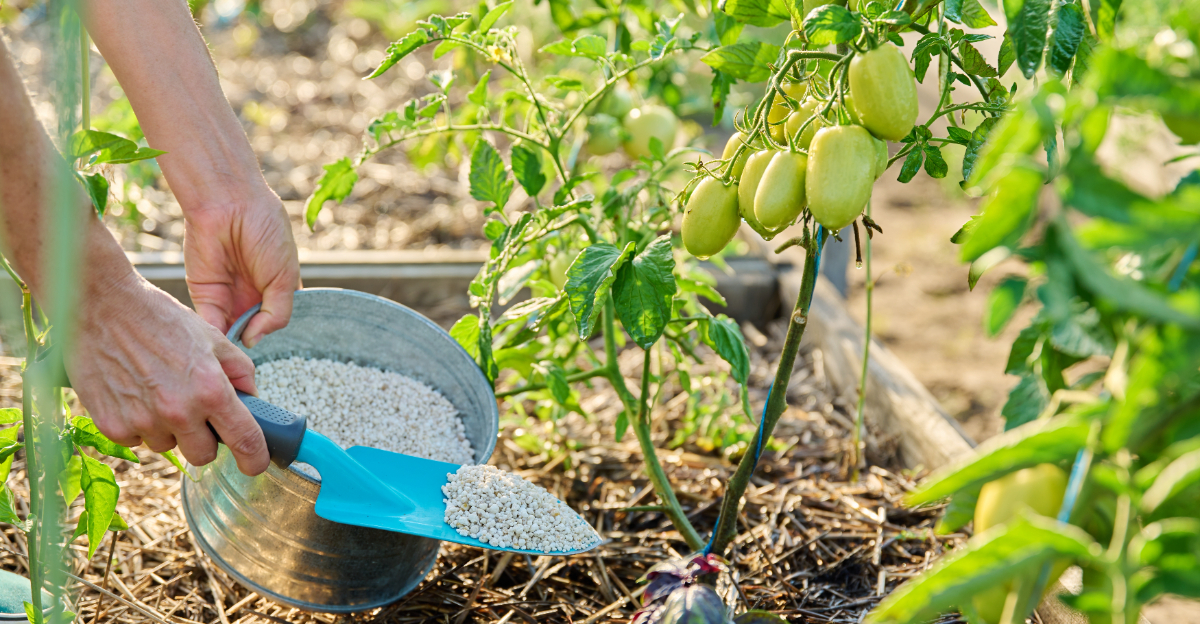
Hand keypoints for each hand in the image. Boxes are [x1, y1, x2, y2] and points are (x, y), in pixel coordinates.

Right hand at [66, 269, 270, 475]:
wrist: (102, 307)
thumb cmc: (159, 318)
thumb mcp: (212, 337)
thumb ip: (239, 371)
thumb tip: (252, 398)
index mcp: (210, 389)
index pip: (244, 439)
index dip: (255, 458)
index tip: (256, 464)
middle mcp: (179, 411)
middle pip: (204, 454)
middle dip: (205, 438)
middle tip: (196, 411)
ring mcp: (143, 421)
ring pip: (168, 446)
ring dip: (169, 428)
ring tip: (159, 391)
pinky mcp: (112, 425)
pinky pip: (136, 440)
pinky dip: (139, 423)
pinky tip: (134, 393)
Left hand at [183, 192, 300, 346]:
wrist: (229, 204)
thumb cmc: (266, 232)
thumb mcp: (284, 277)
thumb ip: (277, 313)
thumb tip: (254, 341)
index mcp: (277, 289)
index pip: (277, 321)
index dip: (274, 332)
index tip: (275, 344)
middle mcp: (253, 296)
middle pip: (254, 331)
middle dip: (252, 341)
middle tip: (251, 350)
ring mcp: (229, 297)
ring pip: (232, 331)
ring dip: (233, 342)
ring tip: (236, 348)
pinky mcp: (206, 295)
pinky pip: (211, 322)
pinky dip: (216, 335)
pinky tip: (222, 341)